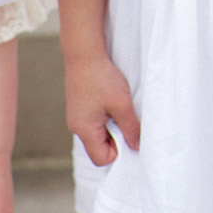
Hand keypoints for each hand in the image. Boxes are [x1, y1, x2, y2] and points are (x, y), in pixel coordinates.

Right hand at [65, 51, 140, 165]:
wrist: (84, 54)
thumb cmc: (101, 78)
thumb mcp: (122, 105)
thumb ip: (130, 128)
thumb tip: (137, 146)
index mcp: (84, 130)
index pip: (101, 158)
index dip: (118, 150)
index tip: (128, 133)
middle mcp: (76, 126)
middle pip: (98, 147)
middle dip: (115, 138)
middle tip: (125, 119)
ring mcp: (76, 116)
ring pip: (97, 133)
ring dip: (111, 125)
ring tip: (118, 107)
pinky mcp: (78, 107)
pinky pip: (93, 121)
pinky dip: (105, 116)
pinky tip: (110, 100)